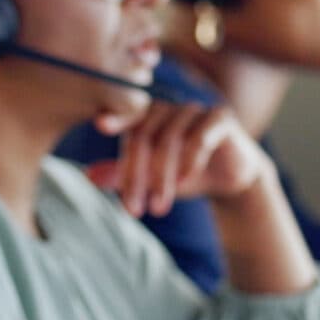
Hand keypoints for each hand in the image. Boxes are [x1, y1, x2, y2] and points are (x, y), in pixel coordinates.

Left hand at [82, 101, 270, 217]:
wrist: (231, 179)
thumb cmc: (184, 174)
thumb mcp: (151, 178)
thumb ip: (122, 174)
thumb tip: (89, 176)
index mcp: (150, 116)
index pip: (129, 123)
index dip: (116, 121)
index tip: (100, 126)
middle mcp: (170, 108)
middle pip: (145, 135)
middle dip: (137, 176)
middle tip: (134, 210)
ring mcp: (196, 110)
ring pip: (170, 139)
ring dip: (161, 177)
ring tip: (158, 208)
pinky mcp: (220, 118)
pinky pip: (200, 137)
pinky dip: (189, 162)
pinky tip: (184, 183)